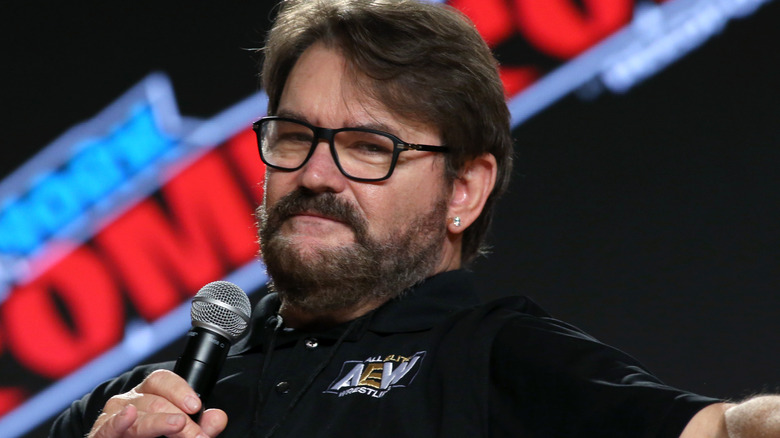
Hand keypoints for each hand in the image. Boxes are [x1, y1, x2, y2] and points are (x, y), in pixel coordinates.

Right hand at [88, 370, 227, 437]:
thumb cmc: (155, 436)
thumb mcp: (181, 428)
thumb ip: (201, 424)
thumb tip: (218, 418)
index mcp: (149, 393)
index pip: (162, 380)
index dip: (179, 390)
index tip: (196, 405)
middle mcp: (130, 400)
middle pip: (155, 401)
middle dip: (179, 418)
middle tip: (196, 434)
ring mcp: (113, 416)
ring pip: (138, 415)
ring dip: (159, 423)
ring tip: (178, 427)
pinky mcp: (100, 433)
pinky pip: (108, 427)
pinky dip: (119, 423)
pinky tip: (129, 416)